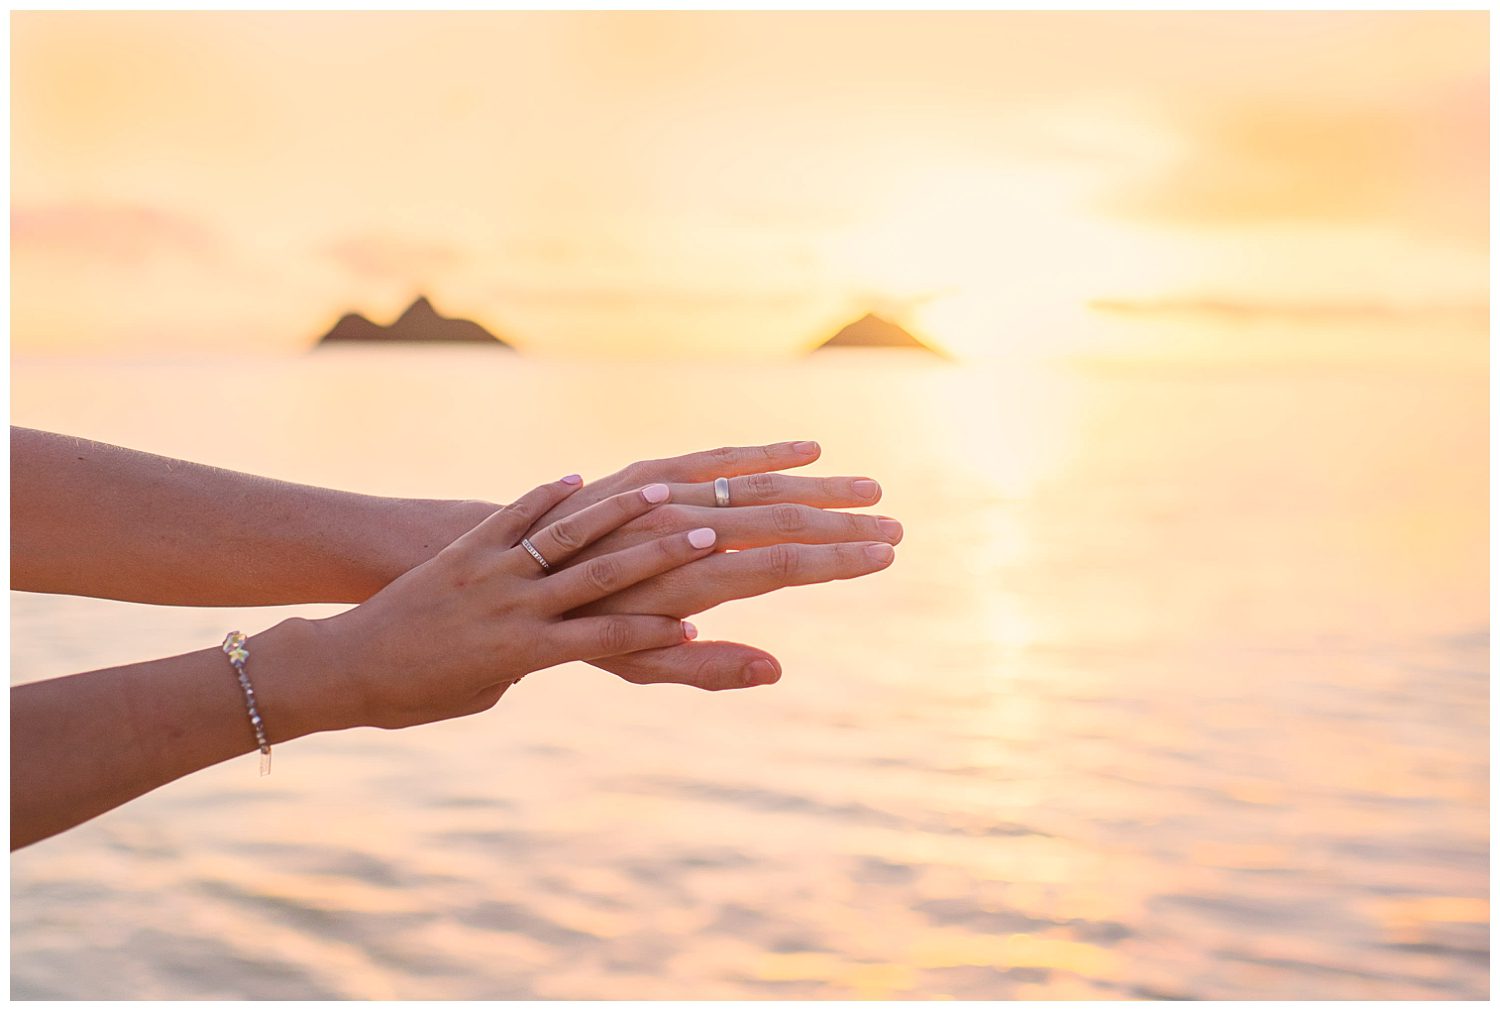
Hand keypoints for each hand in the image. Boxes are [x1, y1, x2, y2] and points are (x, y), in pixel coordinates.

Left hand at [316, 477, 716, 729]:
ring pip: (566, 536)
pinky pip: (514, 515)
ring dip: (616, 513)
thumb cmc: (416, 694)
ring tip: (659, 493)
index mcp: (526, 653)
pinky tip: (577, 477)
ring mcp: (491, 570)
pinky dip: (546, 495)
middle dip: (660, 556)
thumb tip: (557, 648)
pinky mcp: (465, 547)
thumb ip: (528, 664)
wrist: (344, 665)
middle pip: (603, 578)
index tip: (698, 622)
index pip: (608, 640)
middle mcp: (516, 606)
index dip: (656, 632)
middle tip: (708, 535)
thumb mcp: (484, 691)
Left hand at [530, 442, 900, 692]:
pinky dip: (767, 452)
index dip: (837, 561)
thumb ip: (705, 668)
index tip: (885, 556)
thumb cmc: (581, 631)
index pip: (779, 566)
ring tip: (871, 489)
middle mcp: (678, 531)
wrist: (517, 571)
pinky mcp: (652, 468)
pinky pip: (719, 456)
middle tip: (897, 528)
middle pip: (780, 520)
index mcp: (682, 583)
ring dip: (820, 484)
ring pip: (757, 483)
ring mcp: (666, 494)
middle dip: (844, 524)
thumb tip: (776, 671)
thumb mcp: (638, 664)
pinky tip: (810, 449)